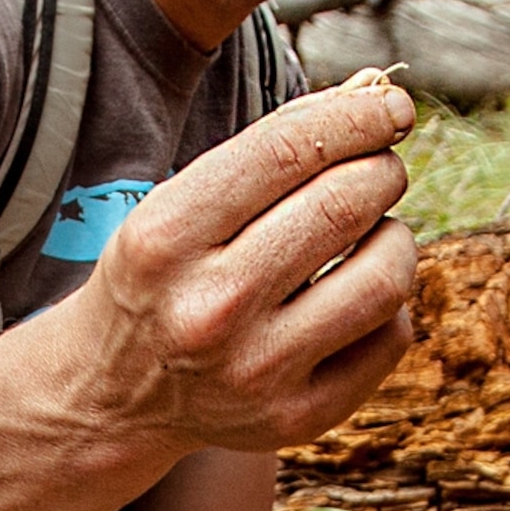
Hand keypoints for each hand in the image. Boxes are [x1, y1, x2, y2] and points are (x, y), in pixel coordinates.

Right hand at [84, 82, 420, 453]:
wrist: (113, 395)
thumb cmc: (165, 274)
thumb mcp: (180, 204)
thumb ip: (271, 148)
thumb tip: (375, 94)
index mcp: (166, 238)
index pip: (288, 152)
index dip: (358, 117)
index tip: (393, 106)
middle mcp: (210, 307)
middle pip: (345, 206)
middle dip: (382, 171)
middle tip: (382, 168)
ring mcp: (257, 371)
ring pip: (385, 278)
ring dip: (396, 236)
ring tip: (374, 232)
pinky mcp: (300, 416)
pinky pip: (392, 336)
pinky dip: (391, 302)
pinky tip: (357, 294)